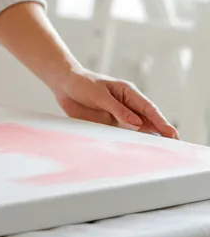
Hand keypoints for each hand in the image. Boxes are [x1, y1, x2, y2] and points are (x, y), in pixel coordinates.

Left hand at [48, 66, 179, 138]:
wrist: (63, 84)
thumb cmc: (82, 83)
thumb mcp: (99, 94)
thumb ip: (118, 109)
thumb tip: (137, 123)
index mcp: (128, 93)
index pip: (149, 109)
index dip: (161, 122)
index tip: (171, 134)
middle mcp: (127, 105)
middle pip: (148, 121)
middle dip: (160, 133)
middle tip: (174, 147)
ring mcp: (119, 115)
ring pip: (137, 130)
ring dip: (147, 139)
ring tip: (160, 152)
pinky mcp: (109, 123)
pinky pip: (122, 134)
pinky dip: (130, 142)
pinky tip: (137, 151)